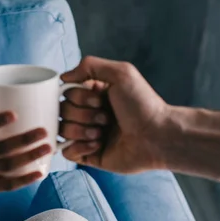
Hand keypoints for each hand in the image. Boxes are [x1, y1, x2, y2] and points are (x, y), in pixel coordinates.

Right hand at [60, 56, 171, 173]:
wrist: (157, 137)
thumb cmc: (143, 105)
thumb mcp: (121, 73)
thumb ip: (89, 65)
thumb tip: (63, 77)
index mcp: (94, 94)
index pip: (66, 92)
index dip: (79, 97)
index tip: (99, 100)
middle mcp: (88, 113)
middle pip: (62, 111)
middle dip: (83, 114)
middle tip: (106, 118)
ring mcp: (87, 135)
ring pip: (62, 130)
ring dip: (81, 130)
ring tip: (102, 133)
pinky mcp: (89, 155)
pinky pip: (67, 151)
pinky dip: (79, 148)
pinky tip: (97, 145)